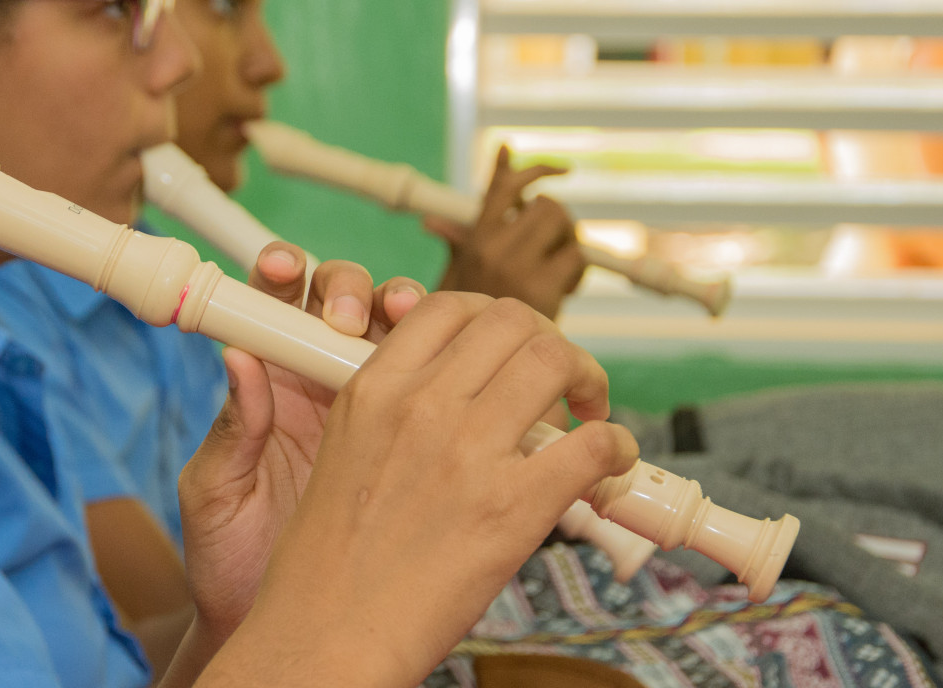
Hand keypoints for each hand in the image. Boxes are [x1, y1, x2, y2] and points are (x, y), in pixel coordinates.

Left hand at [177, 244, 423, 642]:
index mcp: (270, 384)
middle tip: (349, 313)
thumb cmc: (232, 558)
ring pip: (406, 335)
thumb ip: (231, 433)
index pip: (280, 306)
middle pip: (350, 303)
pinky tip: (461, 370)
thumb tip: (237, 358)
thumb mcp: (218, 496)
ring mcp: (378, 409)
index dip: (286, 273)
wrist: (285, 628)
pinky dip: (461, 371)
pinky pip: (447, 393)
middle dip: (354, 288)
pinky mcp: (420, 443)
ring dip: (410, 315)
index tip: (284, 269)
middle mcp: (323, 382)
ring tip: (400, 320)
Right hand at [198, 294, 636, 687]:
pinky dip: (615, 447)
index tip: (507, 348)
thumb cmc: (327, 563)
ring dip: (588, 379)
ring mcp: (468, 452)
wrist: (330, 636)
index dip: (492, 320)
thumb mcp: (331, 452)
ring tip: (588, 412)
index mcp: (372, 390)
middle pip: (511, 322)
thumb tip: (411, 378)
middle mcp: (421, 406)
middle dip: (548, 341)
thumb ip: (376, 402)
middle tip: (559, 378)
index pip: (447, 307)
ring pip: (555, 362)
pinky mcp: (513, 506)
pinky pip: (592, 444)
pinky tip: (609, 465)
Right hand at [427, 145, 583, 318]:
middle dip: (559, 222)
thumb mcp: (454, 286)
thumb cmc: (463, 335)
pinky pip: (574, 255)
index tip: (558, 166)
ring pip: (561, 222)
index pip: (500, 188)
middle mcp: (489, 247)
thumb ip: (456, 247)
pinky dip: (578, 271)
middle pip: (543, 203)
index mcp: (473, 242)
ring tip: (560, 274)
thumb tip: (433, 222)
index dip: (528, 170)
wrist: (471, 382)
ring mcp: (513, 265)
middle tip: (558, 250)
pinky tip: (564, 291)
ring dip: (570, 242)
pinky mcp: (539, 287)